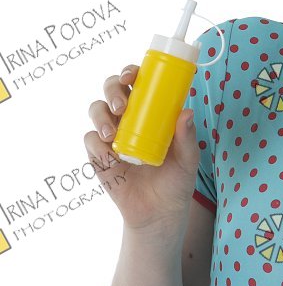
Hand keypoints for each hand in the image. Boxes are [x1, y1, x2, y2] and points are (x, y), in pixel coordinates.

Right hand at [84, 63, 200, 231]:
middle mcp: (128, 118)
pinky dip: (97, 144)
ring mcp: (112, 135)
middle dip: (112, 90)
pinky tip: (109, 154)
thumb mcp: (188, 160)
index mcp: (150, 111)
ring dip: (101, 116)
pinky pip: (90, 141)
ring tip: (112, 134)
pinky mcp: (99, 156)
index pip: (137, 82)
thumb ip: (187, 138)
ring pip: (96, 110)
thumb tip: (186, 113)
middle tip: (122, 106)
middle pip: (111, 89)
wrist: (160, 213)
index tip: (132, 75)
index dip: (130, 72)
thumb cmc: (176, 181)